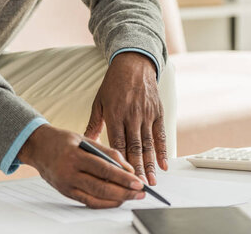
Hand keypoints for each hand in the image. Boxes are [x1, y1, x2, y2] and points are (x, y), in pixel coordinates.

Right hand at [18, 124, 144, 208]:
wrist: (37, 147)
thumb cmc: (61, 140)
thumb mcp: (82, 138)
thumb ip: (104, 151)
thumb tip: (126, 166)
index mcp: (75, 156)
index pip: (103, 169)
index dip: (122, 177)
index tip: (138, 181)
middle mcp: (70, 173)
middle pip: (101, 187)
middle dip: (124, 192)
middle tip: (140, 193)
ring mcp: (67, 186)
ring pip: (96, 198)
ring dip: (117, 200)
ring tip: (131, 197)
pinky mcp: (66, 193)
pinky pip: (88, 202)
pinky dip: (104, 203)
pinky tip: (116, 200)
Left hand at [84, 52, 166, 185]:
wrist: (133, 64)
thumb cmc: (113, 83)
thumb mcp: (99, 101)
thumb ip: (94, 124)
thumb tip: (85, 142)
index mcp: (115, 113)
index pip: (117, 143)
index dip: (120, 162)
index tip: (120, 178)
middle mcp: (132, 115)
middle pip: (135, 147)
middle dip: (137, 169)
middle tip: (139, 187)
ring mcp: (146, 114)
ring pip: (149, 144)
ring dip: (151, 164)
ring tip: (152, 181)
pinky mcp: (158, 111)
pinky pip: (161, 134)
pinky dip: (163, 150)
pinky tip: (164, 164)